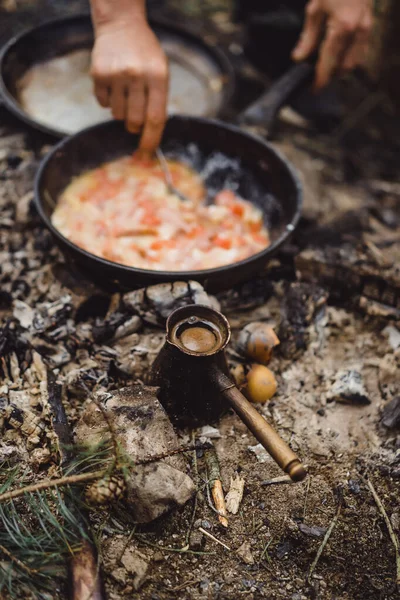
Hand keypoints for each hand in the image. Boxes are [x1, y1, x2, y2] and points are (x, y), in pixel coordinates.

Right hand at [91, 16, 168, 150]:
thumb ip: (157, 102)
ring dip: (121, 110)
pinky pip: (102, 104)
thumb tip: (150, 138)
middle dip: (134, 126)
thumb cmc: (145, 55)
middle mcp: (137, 76)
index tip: (146, 156)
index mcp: (158, 77)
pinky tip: (113, 84)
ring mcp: (116, 75)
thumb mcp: (161, 73)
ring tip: (125, 91)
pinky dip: (107, 100)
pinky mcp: (98, 74)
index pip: (156, 119)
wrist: (121, 26)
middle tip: (134, 118)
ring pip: (117, 115)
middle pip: (135, 121)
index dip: (151, 141)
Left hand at [292, 0, 372, 89]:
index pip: (329, 63)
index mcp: (341, 29)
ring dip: (339, 68)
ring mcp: (366, 30)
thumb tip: (299, 58)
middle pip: (344, 68)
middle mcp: (357, 32)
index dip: (320, 79)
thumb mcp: (316, 9)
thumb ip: (308, 37)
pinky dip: (348, 57)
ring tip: (324, 67)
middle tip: (315, 78)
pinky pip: (360, 51)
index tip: (313, 89)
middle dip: (330, 75)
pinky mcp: (369, 26)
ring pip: (354, 62)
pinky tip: (336, 55)